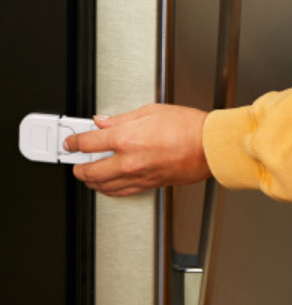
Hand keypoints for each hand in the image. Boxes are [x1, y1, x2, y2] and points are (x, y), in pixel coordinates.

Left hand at [67, 104, 210, 196]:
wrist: (208, 146)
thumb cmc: (188, 126)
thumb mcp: (152, 111)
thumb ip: (123, 118)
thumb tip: (104, 121)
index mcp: (127, 138)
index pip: (88, 143)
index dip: (74, 142)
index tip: (70, 142)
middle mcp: (127, 161)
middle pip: (88, 170)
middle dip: (77, 165)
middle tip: (75, 159)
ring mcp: (136, 176)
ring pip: (100, 185)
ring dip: (89, 179)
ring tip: (88, 171)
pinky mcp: (146, 185)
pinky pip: (117, 192)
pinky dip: (106, 189)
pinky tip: (106, 184)